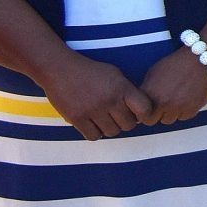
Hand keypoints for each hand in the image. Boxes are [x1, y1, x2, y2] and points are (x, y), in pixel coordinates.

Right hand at [39, 50, 155, 139]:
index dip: (145, 115)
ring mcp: (93, 110)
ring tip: (104, 119)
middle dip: (125, 122)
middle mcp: (110, 100)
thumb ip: (128, 91)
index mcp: (122, 88)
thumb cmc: (91, 71)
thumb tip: (139, 111)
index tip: (138, 114)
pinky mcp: (77, 118)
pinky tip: (93, 124)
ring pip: (112, 132)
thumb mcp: (115, 74)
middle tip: (118, 116)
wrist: (61, 69)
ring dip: (110, 128)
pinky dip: (95, 133)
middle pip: (128, 125)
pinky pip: (94, 136)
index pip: (145, 110)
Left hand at [139, 46, 206, 125]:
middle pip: (156, 120)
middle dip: (157, 113)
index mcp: (151, 94)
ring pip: (170, 119)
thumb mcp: (153, 72)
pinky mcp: (193, 109)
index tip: (148, 108)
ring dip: (171, 112)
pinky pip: (184, 117)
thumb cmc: (176, 63)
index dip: (144, 113)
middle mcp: (164, 104)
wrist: (200, 59)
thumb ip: (146, 90)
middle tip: (163, 102)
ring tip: (175, 98)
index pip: (142, 117)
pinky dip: (184, 110)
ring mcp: (179, 108)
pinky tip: (186, 98)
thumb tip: (141, 103)